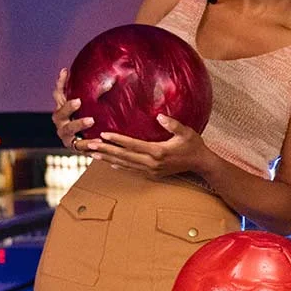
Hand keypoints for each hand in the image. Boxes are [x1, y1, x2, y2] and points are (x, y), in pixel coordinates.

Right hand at [51, 68, 93, 147]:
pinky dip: (88, 143)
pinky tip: (98, 141)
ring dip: (78, 124)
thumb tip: (117, 78)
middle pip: (59, 112)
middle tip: (78, 101)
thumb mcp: (96, 107)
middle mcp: (62, 121)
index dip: (61, 83)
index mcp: (64, 109)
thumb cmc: (96, 120)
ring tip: (91, 120)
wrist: (96, 145)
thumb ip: (100, 96)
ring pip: (68, 129)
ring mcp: (66, 135)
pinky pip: (80, 146)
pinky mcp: (74, 147)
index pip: (59, 94)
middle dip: (68, 106)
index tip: (65, 71)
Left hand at [84, 114, 210, 178]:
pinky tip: (110, 164)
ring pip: (125, 165)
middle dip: (106, 151)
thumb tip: (159, 116)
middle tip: (90, 146)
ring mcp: (152, 170)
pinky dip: (120, 167)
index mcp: (158, 151)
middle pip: (124, 156)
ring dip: (109, 160)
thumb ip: (173, 124)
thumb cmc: (194, 145)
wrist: (200, 164)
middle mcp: (152, 163)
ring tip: (94, 155)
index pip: (133, 145)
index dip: (117, 140)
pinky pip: (133, 171)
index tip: (103, 135)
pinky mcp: (153, 174)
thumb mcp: (187, 132)